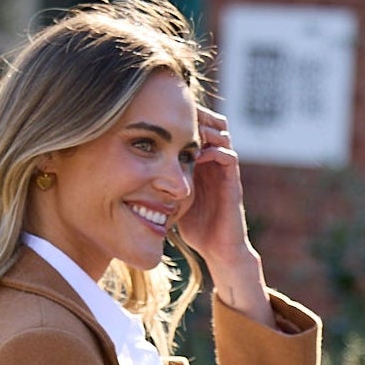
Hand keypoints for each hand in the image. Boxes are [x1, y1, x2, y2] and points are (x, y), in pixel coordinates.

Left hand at [176, 109, 273, 323]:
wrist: (219, 251)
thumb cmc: (196, 229)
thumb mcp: (172, 201)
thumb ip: (160, 186)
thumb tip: (131, 178)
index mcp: (201, 163)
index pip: (195, 130)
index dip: (182, 120)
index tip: (162, 117)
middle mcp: (214, 162)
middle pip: (210, 124)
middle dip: (195, 116)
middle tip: (176, 114)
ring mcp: (225, 171)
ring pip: (222, 135)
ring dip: (206, 129)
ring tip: (188, 129)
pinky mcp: (233, 183)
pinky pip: (228, 157)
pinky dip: (214, 151)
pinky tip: (198, 154)